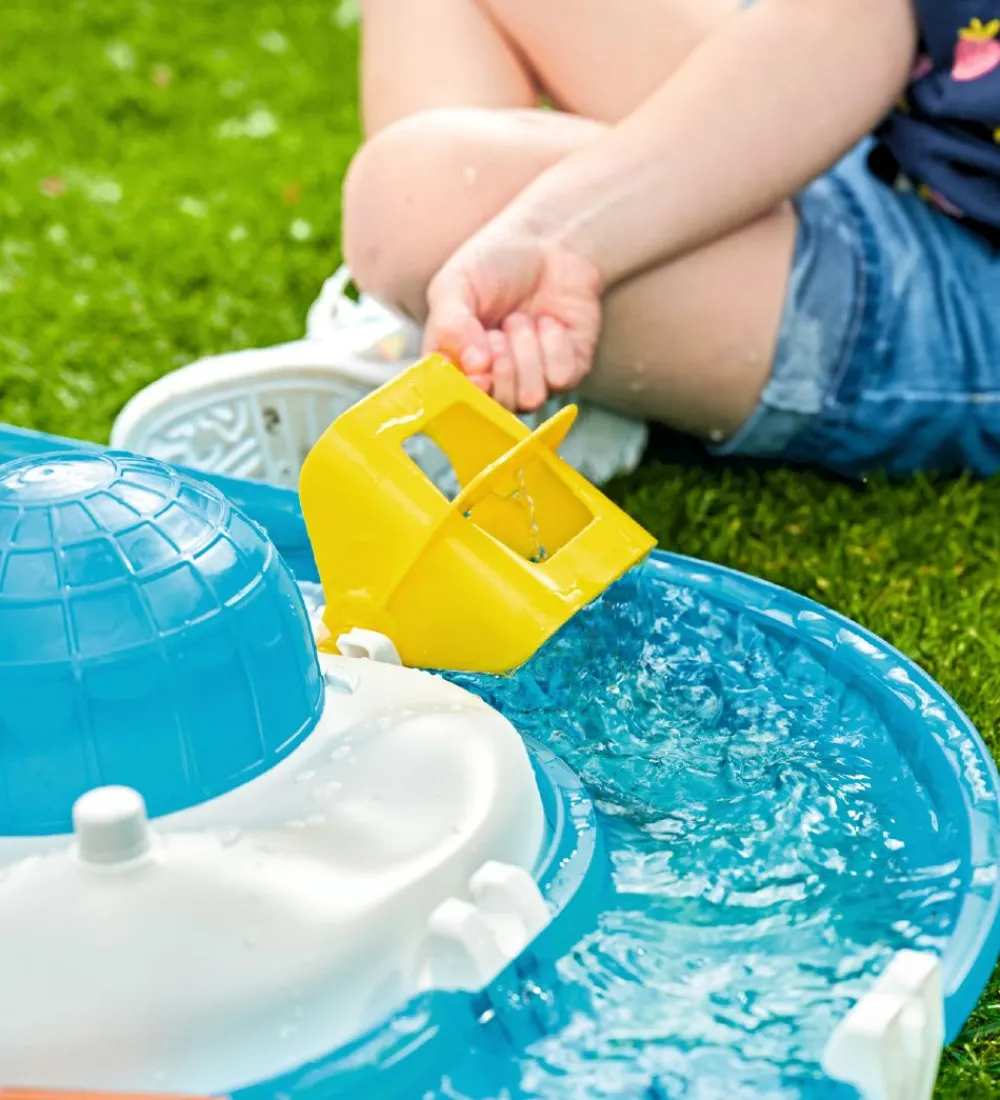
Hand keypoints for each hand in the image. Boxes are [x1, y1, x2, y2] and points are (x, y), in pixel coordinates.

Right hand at [423, 220, 602, 411]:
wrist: (550, 242)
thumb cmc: (495, 264)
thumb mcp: (455, 285)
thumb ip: (448, 325)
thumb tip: (473, 366)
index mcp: (457, 367)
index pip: (456, 404)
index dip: (469, 391)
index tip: (479, 365)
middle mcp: (492, 382)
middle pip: (497, 406)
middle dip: (501, 362)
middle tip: (501, 327)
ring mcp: (530, 381)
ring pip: (530, 397)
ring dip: (526, 350)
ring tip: (523, 320)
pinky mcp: (566, 373)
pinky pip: (560, 378)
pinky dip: (554, 344)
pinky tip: (549, 323)